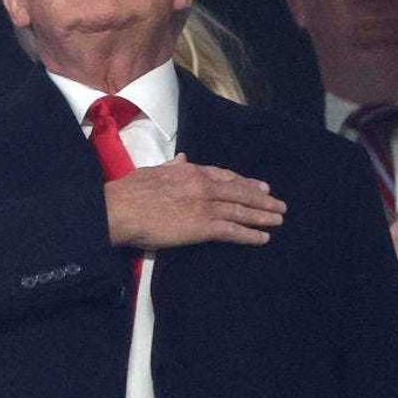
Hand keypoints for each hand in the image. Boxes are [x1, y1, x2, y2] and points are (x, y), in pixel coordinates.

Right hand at [105, 153, 285, 248]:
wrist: (119, 210)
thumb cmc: (128, 192)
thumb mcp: (151, 171)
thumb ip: (171, 166)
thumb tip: (184, 159)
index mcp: (189, 171)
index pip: (224, 176)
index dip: (244, 182)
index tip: (258, 186)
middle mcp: (202, 186)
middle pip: (239, 192)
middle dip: (261, 199)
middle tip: (278, 204)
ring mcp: (204, 206)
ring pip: (241, 210)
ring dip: (262, 216)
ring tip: (278, 220)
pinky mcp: (202, 227)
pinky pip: (232, 231)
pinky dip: (250, 234)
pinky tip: (263, 238)